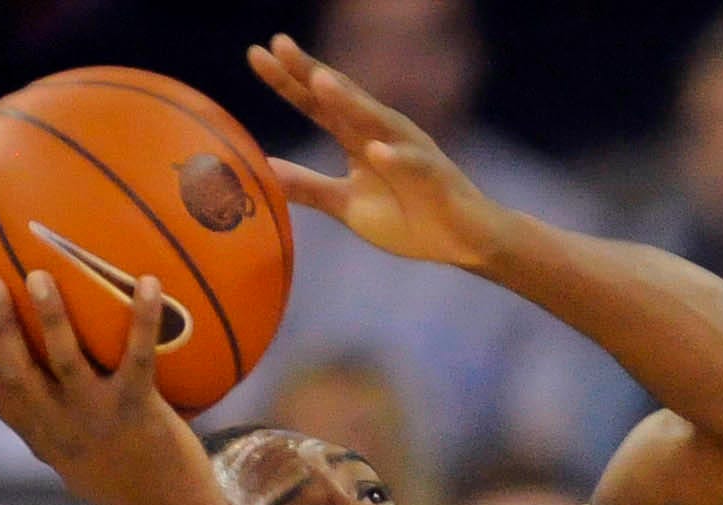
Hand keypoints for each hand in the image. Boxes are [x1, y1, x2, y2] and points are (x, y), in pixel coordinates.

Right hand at [0, 269, 212, 504]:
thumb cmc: (130, 484)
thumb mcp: (82, 464)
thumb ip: (62, 431)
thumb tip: (56, 393)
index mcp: (43, 437)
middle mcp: (61, 427)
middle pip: (18, 372)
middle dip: (0, 328)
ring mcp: (97, 418)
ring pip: (65, 361)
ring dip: (52, 319)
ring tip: (41, 277)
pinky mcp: (137, 411)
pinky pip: (136, 358)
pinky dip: (142, 320)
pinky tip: (148, 282)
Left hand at [252, 36, 522, 274]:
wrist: (465, 241)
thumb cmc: (411, 219)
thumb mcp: (348, 205)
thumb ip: (308, 186)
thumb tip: (264, 169)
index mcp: (358, 137)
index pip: (317, 104)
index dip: (287, 81)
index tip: (256, 54)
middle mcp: (382, 133)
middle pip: (342, 97)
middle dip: (312, 71)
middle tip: (280, 44)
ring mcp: (410, 151)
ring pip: (375, 121)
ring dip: (349, 101)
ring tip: (320, 80)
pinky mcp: (435, 178)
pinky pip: (413, 165)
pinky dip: (396, 158)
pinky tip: (376, 151)